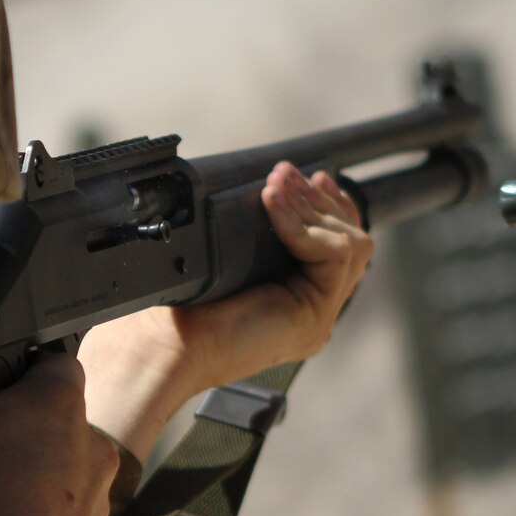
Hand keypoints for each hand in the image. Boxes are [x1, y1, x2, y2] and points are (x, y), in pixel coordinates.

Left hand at [80, 162, 372, 457]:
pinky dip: (302, 224)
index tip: (312, 177)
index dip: (331, 207)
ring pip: (349, 245)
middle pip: (350, 241)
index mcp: (294, 302)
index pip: (339, 247)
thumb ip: (255, 235)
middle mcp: (313, 312)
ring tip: (276, 185)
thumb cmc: (178, 309)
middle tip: (284, 173)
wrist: (165, 343)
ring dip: (309, 207)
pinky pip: (333, 255)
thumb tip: (272, 188)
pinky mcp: (314, 314)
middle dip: (316, 199)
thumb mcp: (225, 261)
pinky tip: (273, 206)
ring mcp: (318, 316)